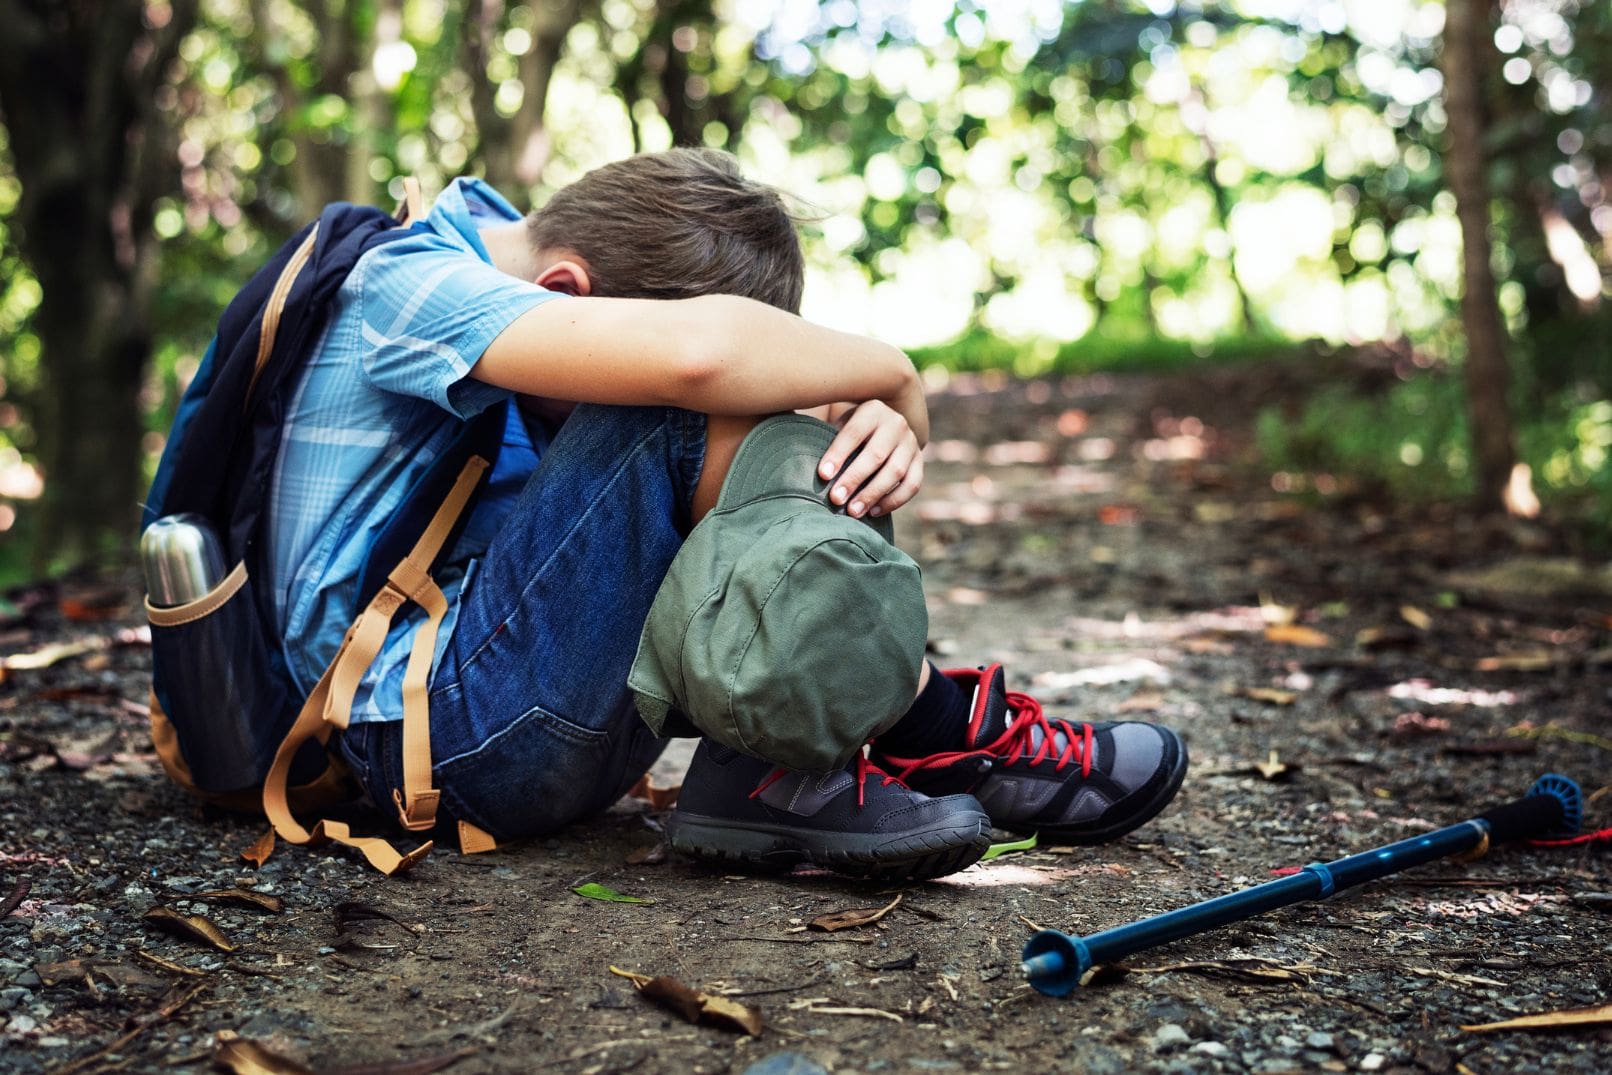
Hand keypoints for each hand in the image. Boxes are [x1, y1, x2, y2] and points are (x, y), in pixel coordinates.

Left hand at [816, 400, 924, 517]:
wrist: (886, 426)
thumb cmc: (852, 430)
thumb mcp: (841, 424)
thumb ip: (828, 438)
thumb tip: (803, 464)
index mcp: (872, 410)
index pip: (853, 432)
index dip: (838, 454)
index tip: (822, 475)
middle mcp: (896, 423)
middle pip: (875, 455)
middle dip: (854, 479)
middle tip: (835, 499)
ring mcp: (911, 443)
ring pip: (895, 472)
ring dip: (872, 494)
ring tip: (852, 511)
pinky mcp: (920, 462)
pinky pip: (912, 485)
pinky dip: (893, 501)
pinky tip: (873, 512)